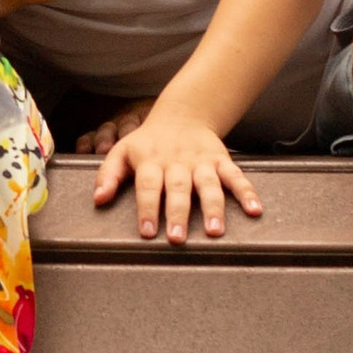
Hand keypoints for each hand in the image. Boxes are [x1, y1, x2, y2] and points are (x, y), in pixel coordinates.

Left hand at [89, 104, 262, 242]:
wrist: (182, 114)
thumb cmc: (148, 141)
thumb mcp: (122, 151)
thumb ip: (107, 175)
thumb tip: (98, 200)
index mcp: (150, 161)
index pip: (147, 186)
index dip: (147, 208)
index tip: (148, 232)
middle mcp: (176, 162)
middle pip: (178, 188)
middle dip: (178, 213)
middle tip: (178, 238)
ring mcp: (201, 161)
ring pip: (208, 184)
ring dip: (213, 207)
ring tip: (215, 231)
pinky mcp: (221, 160)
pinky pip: (235, 176)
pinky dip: (246, 192)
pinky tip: (255, 210)